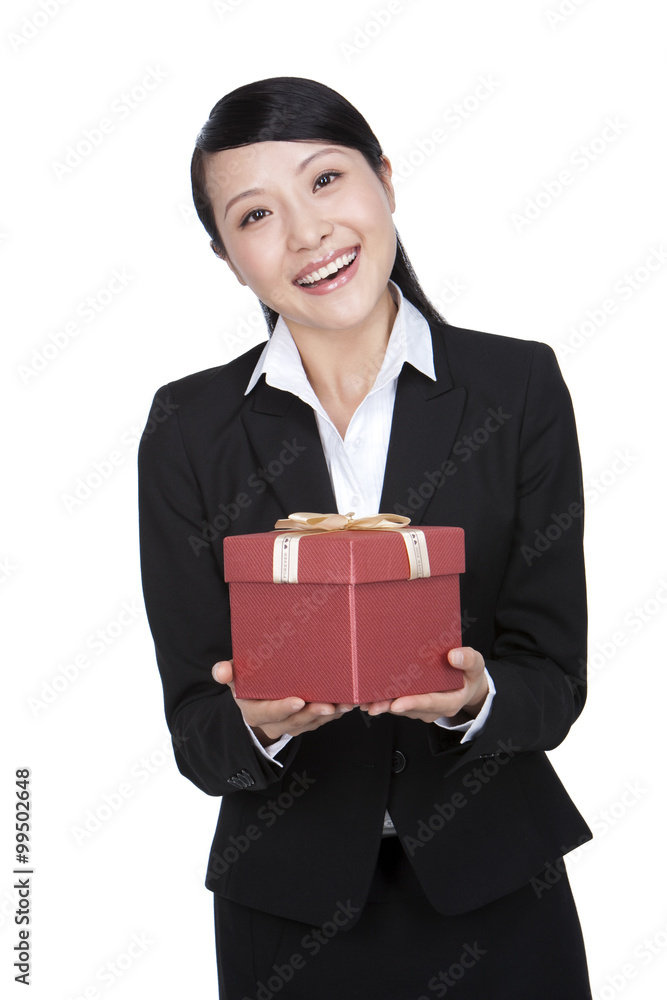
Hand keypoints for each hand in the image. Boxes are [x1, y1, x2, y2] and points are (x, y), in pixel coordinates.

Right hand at [211, 660, 355, 746]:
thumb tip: (219, 671)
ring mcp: (293, 725)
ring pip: (313, 723)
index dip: (284, 708)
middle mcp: (276, 723)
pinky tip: (349, 704)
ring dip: (330, 715)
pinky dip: (336, 714)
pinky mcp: (308, 723)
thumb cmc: (248, 688)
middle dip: (313, 714)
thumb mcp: (235, 682)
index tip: (298, 700)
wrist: (256, 709)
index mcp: (256, 713)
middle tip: (329, 705)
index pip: (270, 713)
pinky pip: (323, 721)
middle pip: (296, 721)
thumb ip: (228, 674)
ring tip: (346, 704)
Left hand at [358, 647, 487, 723]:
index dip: (412, 703)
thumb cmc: (469, 673)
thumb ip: (469, 660)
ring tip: (361, 699)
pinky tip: (365, 694)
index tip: (397, 703)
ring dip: (380, 704)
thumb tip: (454, 656)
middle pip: (408, 708)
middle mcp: (432, 709)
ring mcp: (420, 708)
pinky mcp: (410, 703)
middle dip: (388, 706)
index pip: (430, 703)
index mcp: (449, 701)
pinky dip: (381, 698)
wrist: (466, 684)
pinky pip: (394, 702)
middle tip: (370, 704)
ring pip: (398, 708)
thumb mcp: (477, 665)